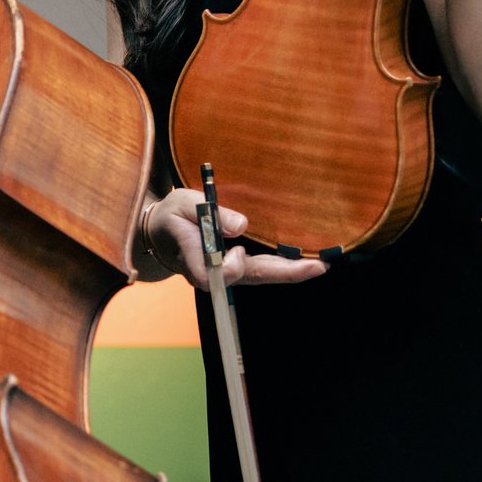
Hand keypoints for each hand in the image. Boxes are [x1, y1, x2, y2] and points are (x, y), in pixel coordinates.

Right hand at [139, 189, 326, 287]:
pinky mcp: (237, 267)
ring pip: (260, 276)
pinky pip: (262, 270)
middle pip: (250, 278)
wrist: (162, 231)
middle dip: (284, 273)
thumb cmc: (172, 216)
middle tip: (316, 266)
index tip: (238, 250)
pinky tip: (305, 260)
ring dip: (289, 272)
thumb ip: (209, 213)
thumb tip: (241, 225)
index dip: (230, 267)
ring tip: (319, 263)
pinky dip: (284, 267)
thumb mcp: (182, 204)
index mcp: (193, 257)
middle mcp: (213, 271)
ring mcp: (227, 272)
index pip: (212, 275)